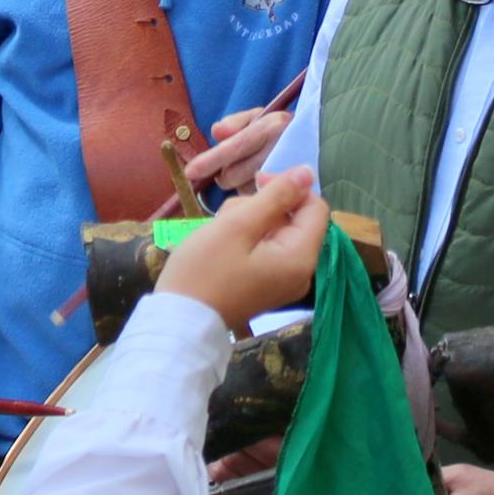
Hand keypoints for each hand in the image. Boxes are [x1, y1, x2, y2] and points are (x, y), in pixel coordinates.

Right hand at [155, 165, 330, 332]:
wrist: (178, 322)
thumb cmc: (205, 270)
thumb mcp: (239, 225)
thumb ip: (276, 196)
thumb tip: (307, 172)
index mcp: (301, 258)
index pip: (315, 207)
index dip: (289, 188)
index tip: (256, 184)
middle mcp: (300, 272)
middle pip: (294, 219)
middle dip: (261, 208)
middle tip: (228, 217)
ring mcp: (282, 281)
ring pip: (275, 231)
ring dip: (248, 221)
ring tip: (219, 233)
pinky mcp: (265, 285)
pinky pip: (265, 249)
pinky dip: (245, 239)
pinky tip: (221, 244)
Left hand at [182, 100, 290, 195]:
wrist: (315, 141)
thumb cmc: (278, 129)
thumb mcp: (258, 117)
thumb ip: (236, 122)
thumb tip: (217, 131)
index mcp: (273, 124)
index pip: (237, 145)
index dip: (212, 158)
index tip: (190, 171)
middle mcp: (282, 146)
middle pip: (235, 173)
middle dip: (226, 174)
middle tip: (228, 171)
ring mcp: (288, 170)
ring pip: (244, 189)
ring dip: (239, 185)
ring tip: (249, 175)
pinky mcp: (293, 191)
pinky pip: (257, 199)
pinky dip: (252, 194)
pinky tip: (258, 186)